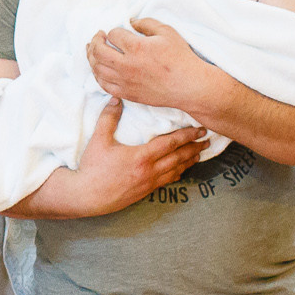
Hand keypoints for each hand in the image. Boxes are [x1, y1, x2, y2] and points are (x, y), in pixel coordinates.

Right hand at [19, 99, 206, 219]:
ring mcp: (148, 183)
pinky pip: (166, 182)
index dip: (187, 136)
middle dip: (194, 148)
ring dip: (189, 162)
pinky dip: (177, 174)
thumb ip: (109, 118)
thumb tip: (116, 99)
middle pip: (178, 157)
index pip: (171, 143)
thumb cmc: (92, 167)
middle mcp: (149, 171)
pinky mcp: (144, 192)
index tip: (199, 130)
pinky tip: (180, 171)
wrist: (86, 196)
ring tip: (198, 155)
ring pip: (175, 171)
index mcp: (141, 156)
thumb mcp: (99, 139)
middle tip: (207, 141)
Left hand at [86, 18, 201, 110]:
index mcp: (136, 47)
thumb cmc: (180, 59)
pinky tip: (99, 70)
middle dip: (94, 41)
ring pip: (97, 69)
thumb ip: (146, 23)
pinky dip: (98, 75)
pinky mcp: (127, 93)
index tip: (117, 31)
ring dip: (91, 58)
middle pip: (98, 51)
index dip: (113, 31)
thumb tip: (131, 21)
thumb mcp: (167, 32)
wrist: (188, 86)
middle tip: (97, 37)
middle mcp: (126, 65)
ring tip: (92, 51)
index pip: (113, 34)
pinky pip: (103, 85)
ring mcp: (125, 81)